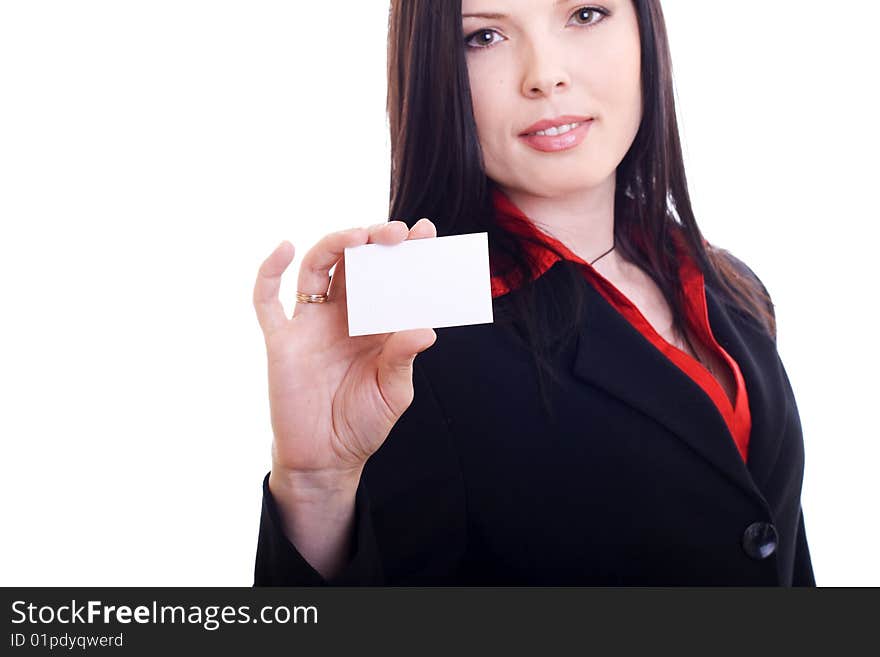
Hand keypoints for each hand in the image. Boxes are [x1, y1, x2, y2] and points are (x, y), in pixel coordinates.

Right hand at [253, 219, 438, 487]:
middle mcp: (343, 316)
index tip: (426, 232)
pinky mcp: (282, 340)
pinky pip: (267, 301)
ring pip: (317, 269)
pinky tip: (284, 248)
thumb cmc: (363, 423)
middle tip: (397, 232)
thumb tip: (425, 329)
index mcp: (376, 324)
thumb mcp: (393, 391)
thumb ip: (404, 358)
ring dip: (334, 245)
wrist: (325, 460)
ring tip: (357, 236)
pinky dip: (269, 272)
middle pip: (354, 263)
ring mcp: (310, 325)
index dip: (407, 253)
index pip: (392, 278)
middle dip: (374, 241)